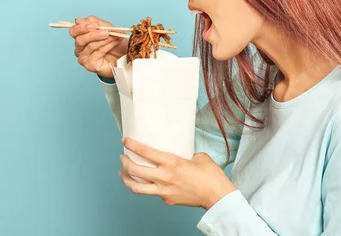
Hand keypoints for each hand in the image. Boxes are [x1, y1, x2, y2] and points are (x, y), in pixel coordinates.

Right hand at [69, 15, 128, 78]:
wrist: (124, 55)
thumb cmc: (114, 42)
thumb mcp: (106, 28)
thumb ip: (94, 23)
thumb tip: (78, 20)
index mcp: (81, 36)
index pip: (74, 31)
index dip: (82, 27)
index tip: (94, 25)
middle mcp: (80, 47)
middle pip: (79, 39)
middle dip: (93, 34)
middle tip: (105, 32)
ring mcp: (83, 57)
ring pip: (90, 46)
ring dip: (104, 40)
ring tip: (115, 37)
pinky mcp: (89, 65)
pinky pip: (97, 53)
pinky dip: (107, 46)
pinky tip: (114, 44)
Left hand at [119, 137, 236, 209]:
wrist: (218, 196)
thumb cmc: (211, 176)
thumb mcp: (198, 157)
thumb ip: (184, 154)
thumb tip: (179, 152)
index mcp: (171, 163)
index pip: (145, 152)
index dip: (132, 145)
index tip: (125, 140)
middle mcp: (164, 177)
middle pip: (134, 170)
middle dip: (124, 162)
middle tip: (123, 157)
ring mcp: (164, 191)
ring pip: (136, 187)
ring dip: (126, 179)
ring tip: (122, 172)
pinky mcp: (167, 200)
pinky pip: (151, 192)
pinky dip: (145, 186)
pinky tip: (145, 181)